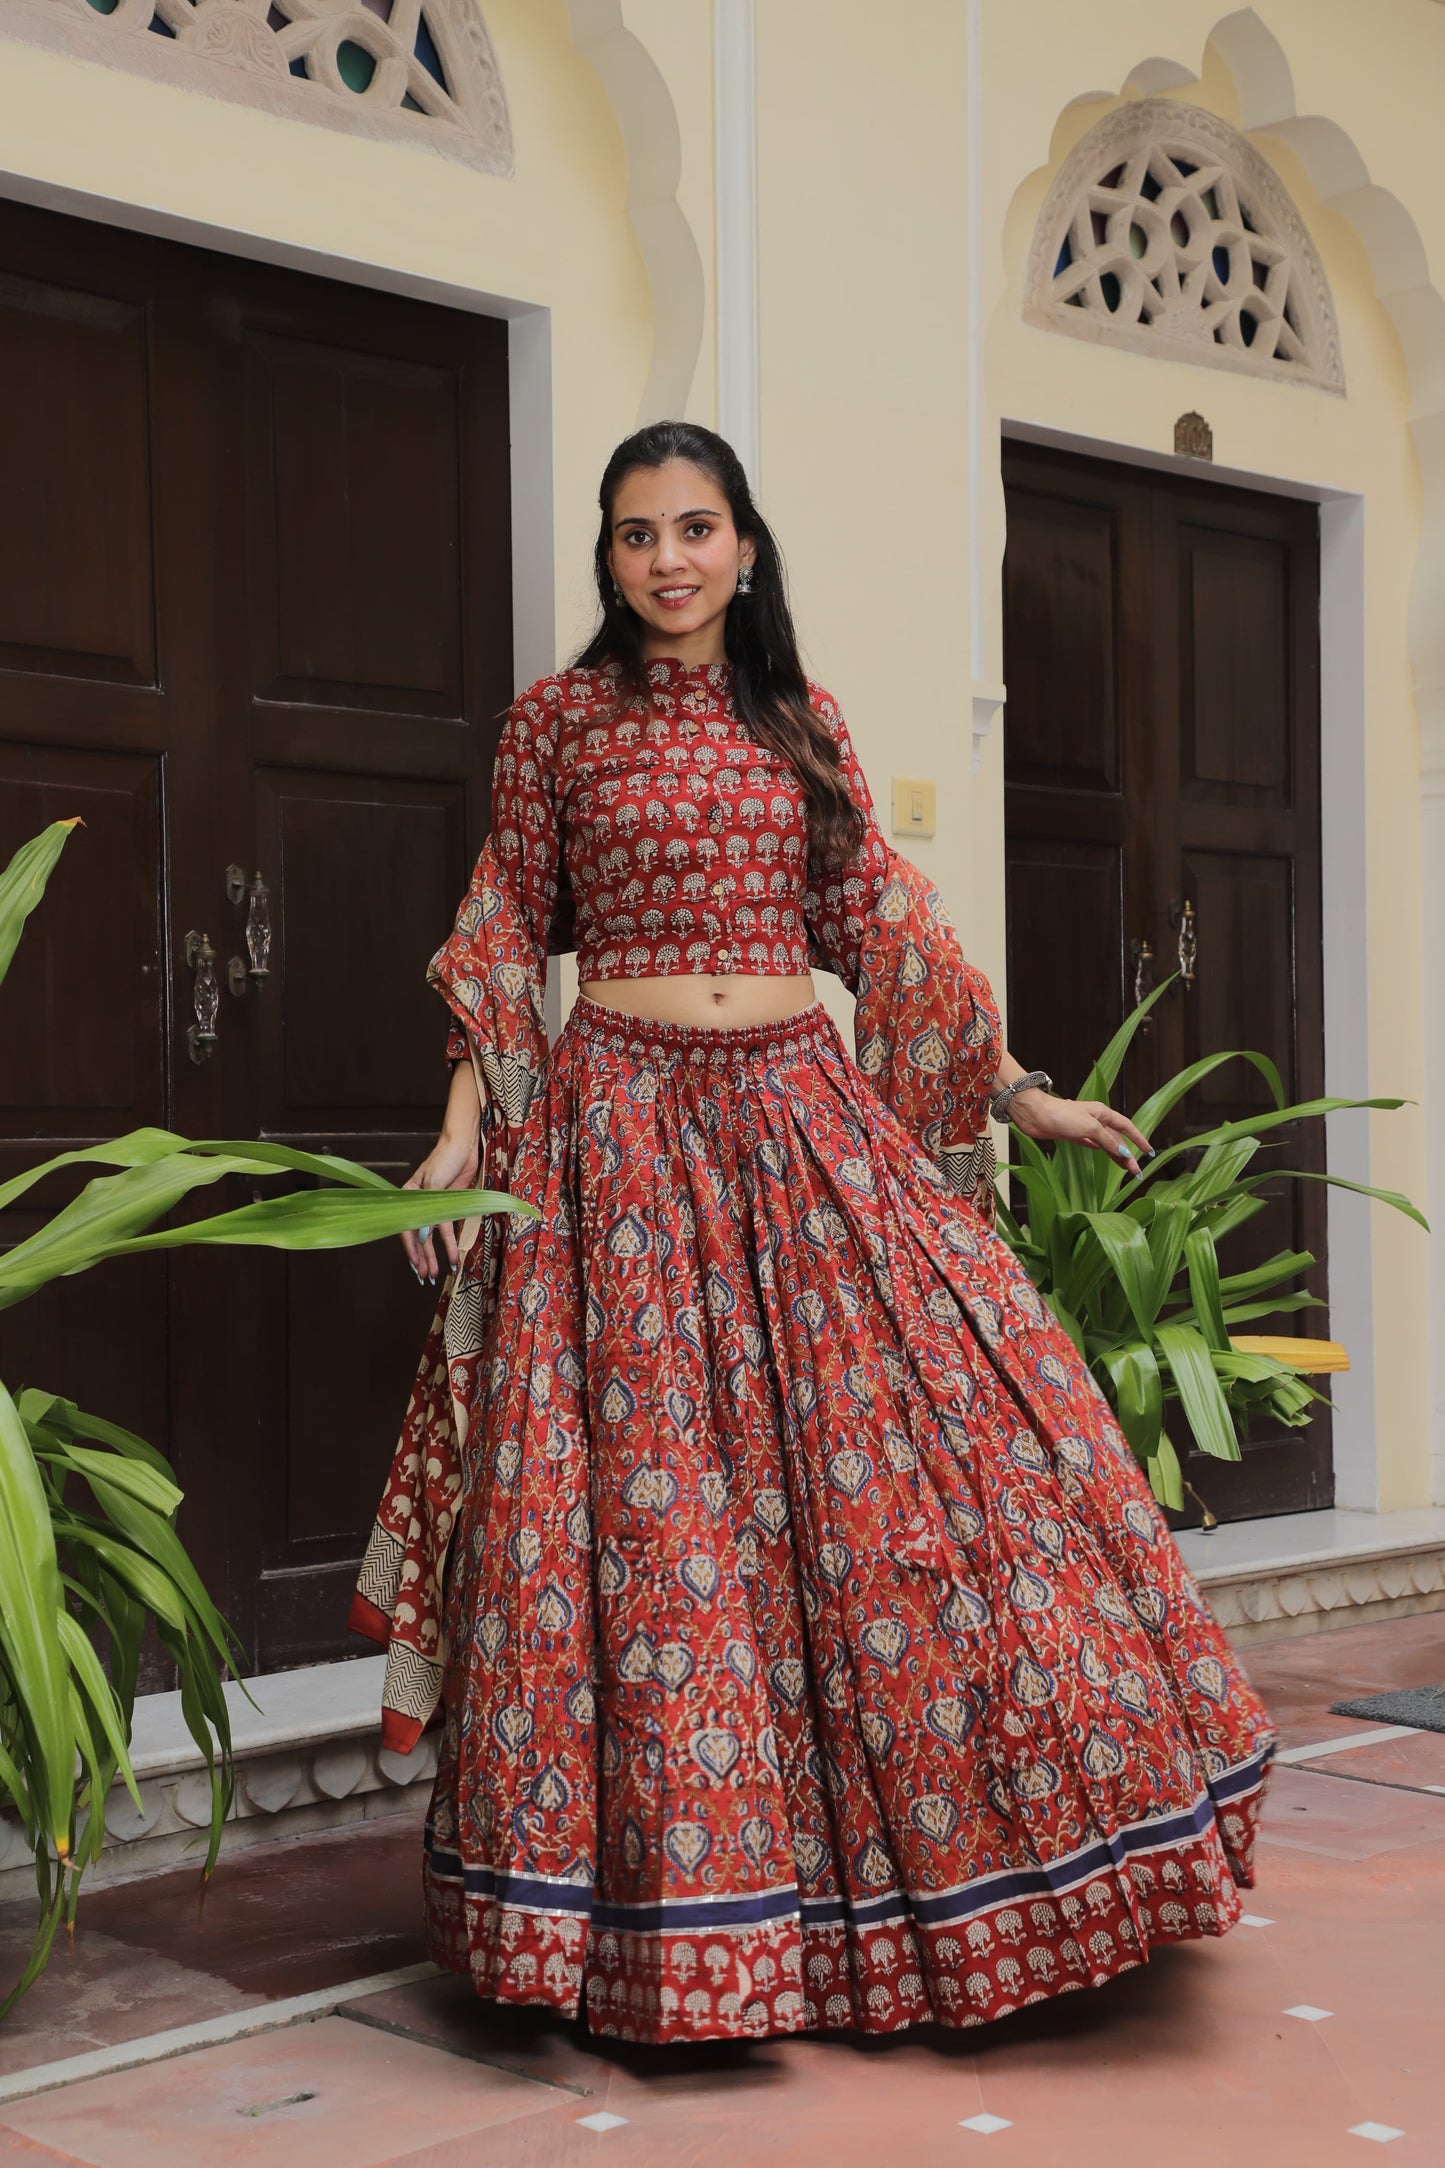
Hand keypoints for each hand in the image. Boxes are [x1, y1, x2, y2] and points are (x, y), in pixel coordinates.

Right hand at [401, 1126, 478, 1282]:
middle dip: (422, 1258)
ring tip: (437, 1273)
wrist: (464, 1145)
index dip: (411, 1248)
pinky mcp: (449, 1206)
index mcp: (408, 1197)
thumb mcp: (434, 1184)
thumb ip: (429, 1211)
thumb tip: (424, 1237)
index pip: (407, 1228)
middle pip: (419, 1236)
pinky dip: (450, 1243)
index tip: (416, 1265)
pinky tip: (453, 1257)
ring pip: (432, 1237)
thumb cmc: (444, 1159)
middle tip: (426, 1277)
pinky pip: (448, 1229)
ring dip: (434, 1255)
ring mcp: (434, 1207)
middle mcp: (419, 1205)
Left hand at [1008, 1088, 1152, 1177]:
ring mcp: (1084, 1128)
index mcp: (1103, 1113)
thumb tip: (1125, 1153)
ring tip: (1126, 1170)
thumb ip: (1108, 1141)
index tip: (1150, 1152)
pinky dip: (1103, 1152)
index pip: (1127, 1126)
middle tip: (1137, 1172)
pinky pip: (1094, 1145)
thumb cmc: (1061, 1115)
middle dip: (1128, 1154)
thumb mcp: (1090, 1128)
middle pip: (1117, 1138)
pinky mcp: (1073, 1136)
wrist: (1034, 1115)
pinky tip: (1109, 1157)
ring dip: (1117, 1156)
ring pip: (1106, 1143)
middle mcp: (1096, 1119)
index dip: (1140, 1139)